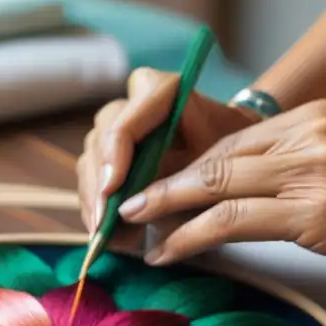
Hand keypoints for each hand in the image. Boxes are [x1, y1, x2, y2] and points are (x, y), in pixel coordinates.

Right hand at [76, 67, 257, 231]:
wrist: (235, 158)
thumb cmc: (230, 160)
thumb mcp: (212, 170)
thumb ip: (176, 186)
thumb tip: (131, 215)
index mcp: (162, 90)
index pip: (127, 120)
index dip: (114, 155)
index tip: (111, 190)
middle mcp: (132, 102)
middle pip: (102, 138)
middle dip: (100, 183)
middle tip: (103, 221)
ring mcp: (117, 125)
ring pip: (90, 158)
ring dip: (92, 198)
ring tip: (102, 235)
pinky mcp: (109, 150)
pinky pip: (90, 176)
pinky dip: (94, 205)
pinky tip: (101, 232)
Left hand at [116, 99, 325, 280]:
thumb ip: (300, 163)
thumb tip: (247, 190)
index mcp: (313, 118)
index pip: (230, 141)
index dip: (186, 167)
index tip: (156, 188)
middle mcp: (306, 135)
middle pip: (212, 158)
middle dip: (161, 184)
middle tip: (124, 205)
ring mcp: (311, 171)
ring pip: (213, 186)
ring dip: (165, 210)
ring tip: (133, 230)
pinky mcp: (315, 212)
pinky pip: (232, 221)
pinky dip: (191, 237)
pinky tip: (169, 252)